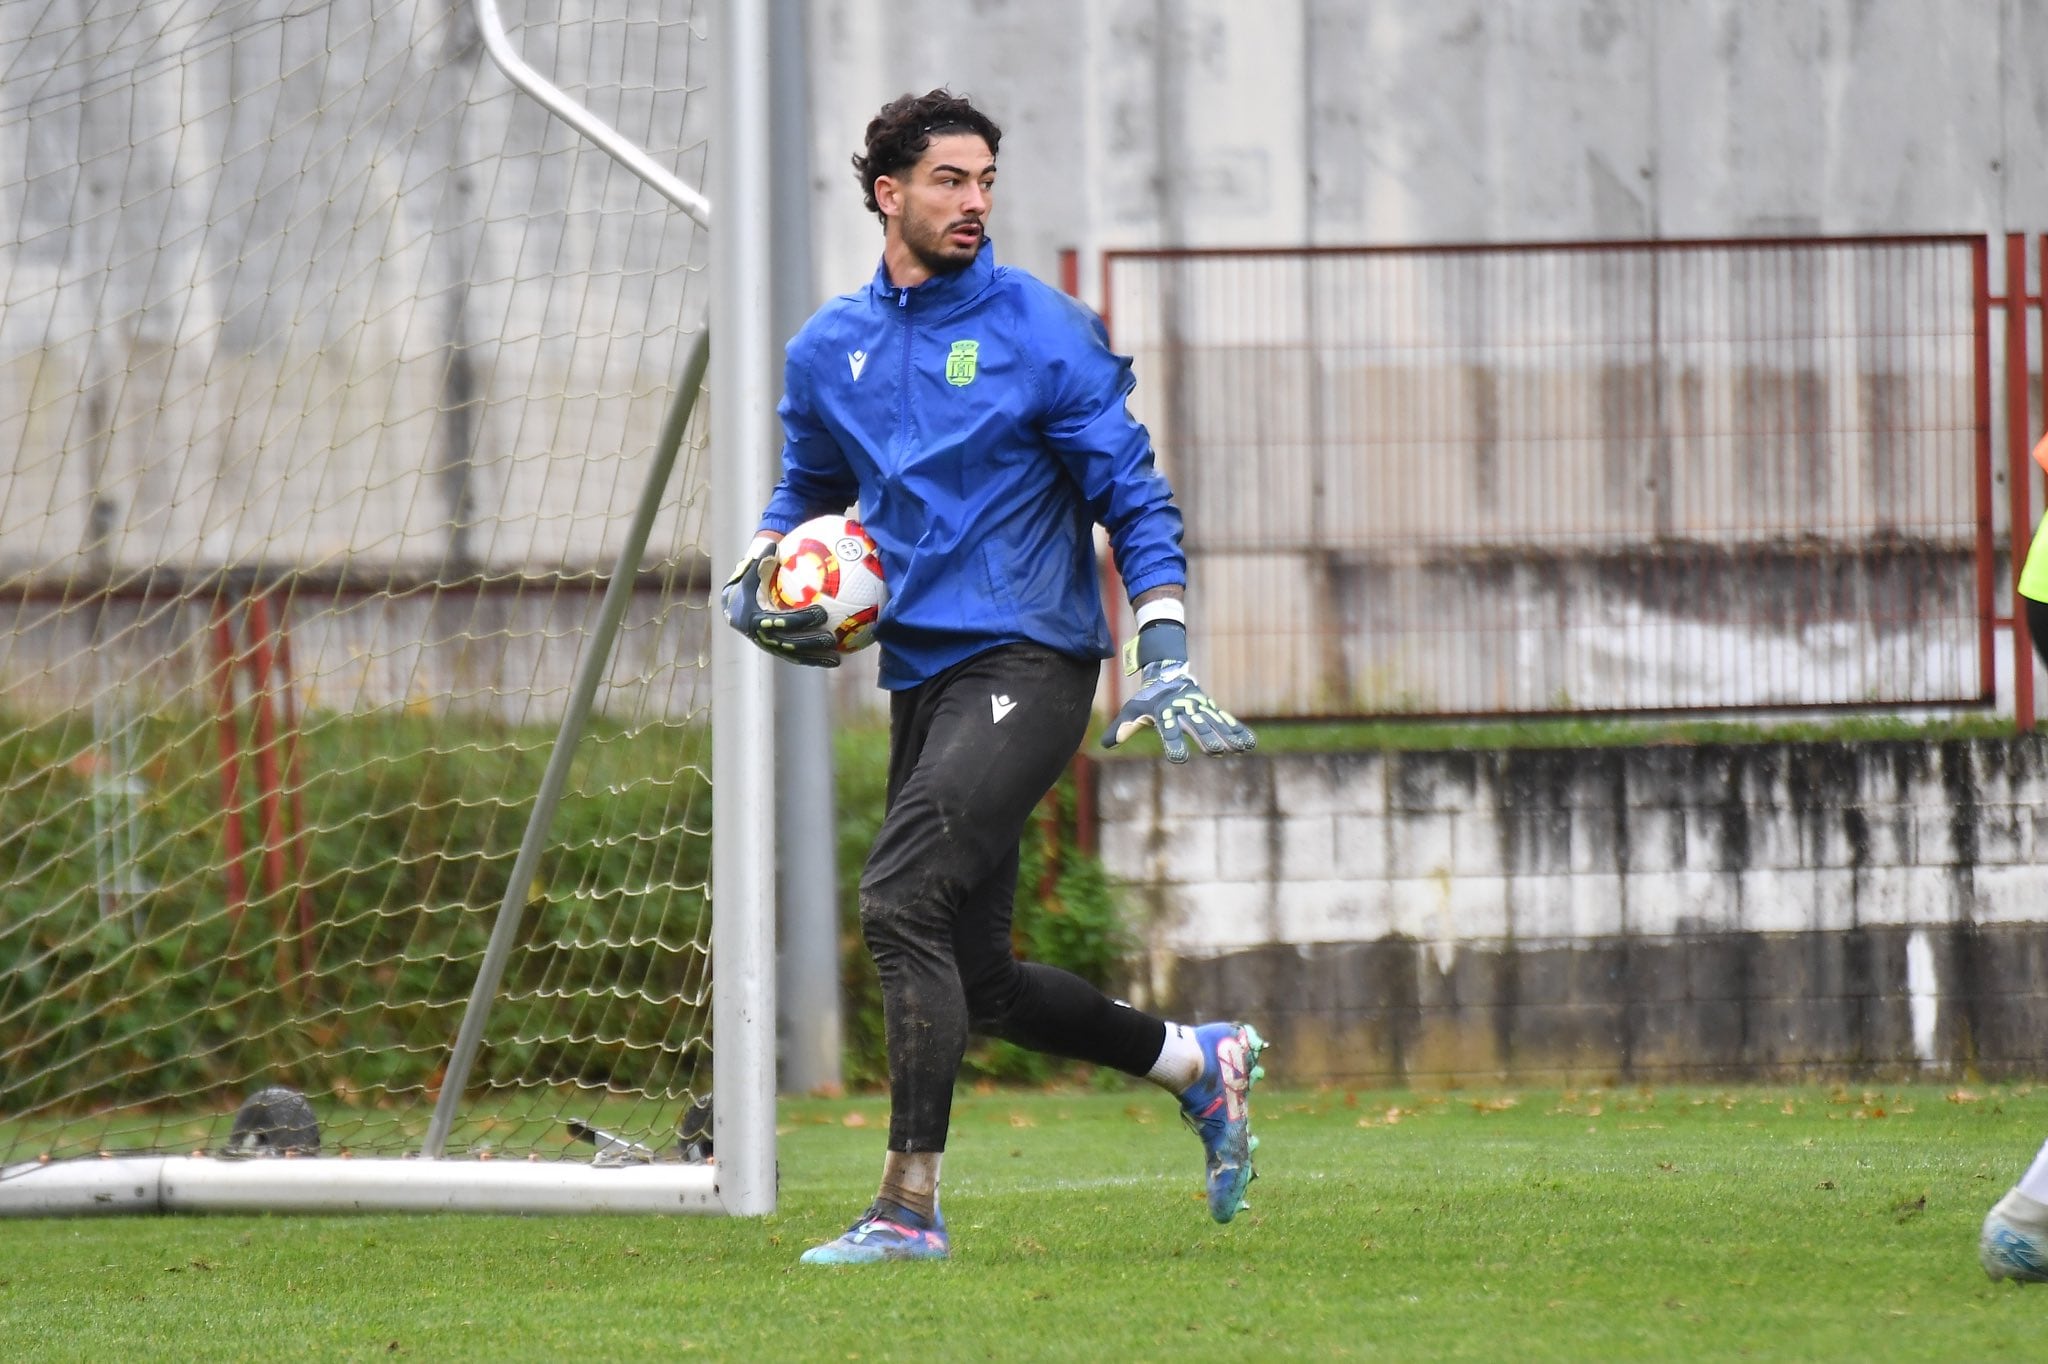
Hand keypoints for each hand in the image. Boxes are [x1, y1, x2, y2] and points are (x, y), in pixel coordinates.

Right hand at [720, 540, 840, 667]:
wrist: (734, 608)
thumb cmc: (746, 586)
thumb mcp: (749, 574)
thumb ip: (760, 561)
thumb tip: (772, 544)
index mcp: (755, 619)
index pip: (782, 621)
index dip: (801, 619)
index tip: (821, 612)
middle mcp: (762, 637)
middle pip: (790, 643)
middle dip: (811, 642)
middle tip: (832, 638)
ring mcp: (770, 647)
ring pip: (795, 655)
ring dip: (815, 658)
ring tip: (837, 660)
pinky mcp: (778, 652)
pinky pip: (798, 657)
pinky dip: (814, 659)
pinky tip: (835, 659)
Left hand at [1097, 621, 1255, 761]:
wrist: (1166, 672)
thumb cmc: (1147, 699)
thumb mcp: (1133, 710)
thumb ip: (1122, 728)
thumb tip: (1105, 744)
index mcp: (1164, 712)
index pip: (1168, 730)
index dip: (1173, 743)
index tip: (1179, 758)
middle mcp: (1184, 710)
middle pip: (1196, 725)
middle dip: (1206, 737)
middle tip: (1216, 751)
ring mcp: (1199, 708)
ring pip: (1214, 722)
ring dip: (1227, 736)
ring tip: (1239, 749)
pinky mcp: (1210, 708)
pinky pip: (1225, 720)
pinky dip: (1237, 730)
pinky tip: (1249, 744)